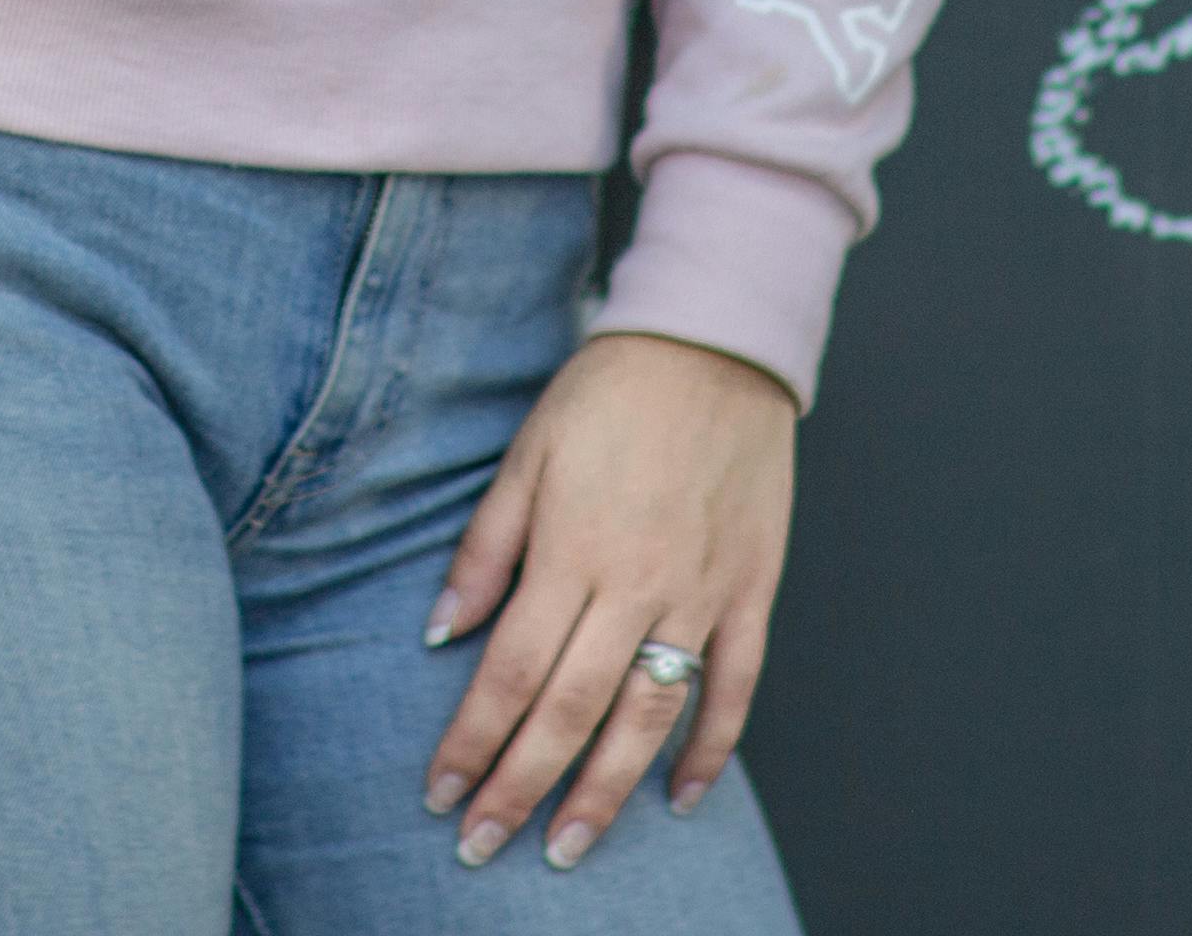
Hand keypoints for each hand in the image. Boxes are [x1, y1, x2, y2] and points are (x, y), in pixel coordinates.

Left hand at [417, 330, 797, 871]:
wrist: (715, 345)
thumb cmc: (609, 394)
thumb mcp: (526, 455)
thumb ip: (485, 549)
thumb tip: (442, 632)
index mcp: (573, 550)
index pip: (512, 671)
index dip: (473, 740)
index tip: (440, 793)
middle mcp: (638, 583)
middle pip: (572, 710)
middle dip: (522, 786)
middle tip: (484, 846)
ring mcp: (702, 593)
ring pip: (650, 716)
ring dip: (607, 791)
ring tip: (569, 846)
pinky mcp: (751, 590)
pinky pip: (735, 687)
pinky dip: (711, 748)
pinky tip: (682, 796)